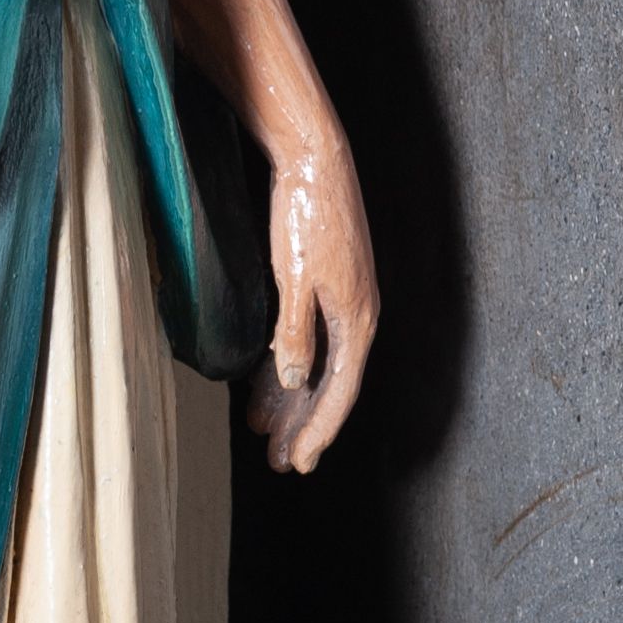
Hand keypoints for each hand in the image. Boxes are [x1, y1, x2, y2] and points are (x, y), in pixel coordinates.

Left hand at [247, 134, 377, 475]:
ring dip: (292, 400)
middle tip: (279, 462)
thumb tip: (297, 382)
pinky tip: (268, 383)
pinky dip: (289, 365)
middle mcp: (356, 315)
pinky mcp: (325, 284)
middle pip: (331, 385)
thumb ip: (295, 332)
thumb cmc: (305, 215)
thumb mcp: (295, 277)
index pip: (340, 392)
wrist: (313, 159)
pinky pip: (309, 340)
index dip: (319, 431)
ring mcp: (342, 300)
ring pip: (319, 365)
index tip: (299, 463)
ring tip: (265, 431)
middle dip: (303, 426)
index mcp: (357, 318)